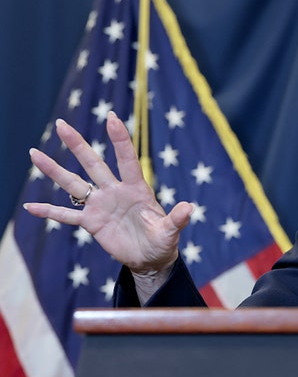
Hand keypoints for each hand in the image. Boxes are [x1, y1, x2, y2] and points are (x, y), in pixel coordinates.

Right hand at [23, 111, 190, 273]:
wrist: (150, 258)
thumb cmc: (162, 242)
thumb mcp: (170, 232)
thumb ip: (177, 220)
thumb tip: (189, 208)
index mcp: (137, 189)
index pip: (127, 160)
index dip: (120, 140)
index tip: (111, 117)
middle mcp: (115, 192)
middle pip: (93, 164)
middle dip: (77, 144)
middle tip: (60, 124)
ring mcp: (100, 206)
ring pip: (73, 184)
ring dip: (54, 170)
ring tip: (34, 153)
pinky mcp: (91, 223)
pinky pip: (66, 216)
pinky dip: (49, 211)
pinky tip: (30, 206)